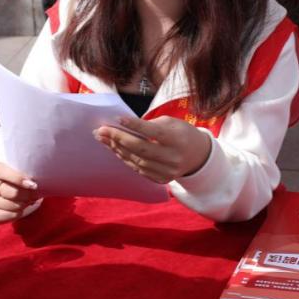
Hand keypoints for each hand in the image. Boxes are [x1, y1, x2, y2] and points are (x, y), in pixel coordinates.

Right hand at [0, 162, 39, 223]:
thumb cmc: (9, 174)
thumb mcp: (12, 166)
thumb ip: (21, 169)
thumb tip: (34, 182)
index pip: (5, 174)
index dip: (20, 180)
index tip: (33, 185)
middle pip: (12, 193)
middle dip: (28, 195)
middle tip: (36, 194)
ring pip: (13, 206)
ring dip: (25, 204)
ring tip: (30, 199)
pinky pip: (10, 216)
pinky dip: (20, 212)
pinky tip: (21, 206)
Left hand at [94, 116, 212, 184]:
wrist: (198, 156)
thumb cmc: (181, 133)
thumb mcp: (171, 122)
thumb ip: (150, 125)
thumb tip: (123, 126)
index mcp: (177, 139)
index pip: (152, 132)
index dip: (134, 125)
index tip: (117, 118)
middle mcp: (173, 158)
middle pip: (140, 148)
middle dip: (118, 138)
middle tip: (101, 130)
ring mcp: (167, 171)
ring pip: (136, 160)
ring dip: (117, 149)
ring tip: (103, 139)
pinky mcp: (161, 180)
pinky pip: (139, 169)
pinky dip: (125, 158)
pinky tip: (115, 149)